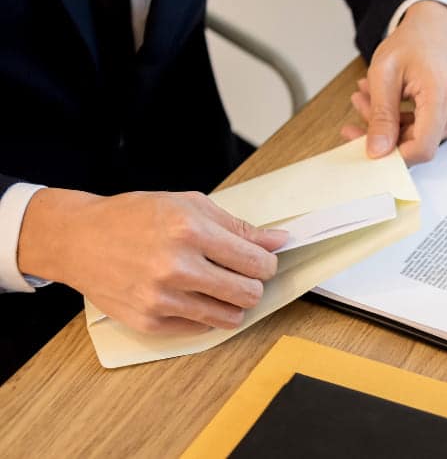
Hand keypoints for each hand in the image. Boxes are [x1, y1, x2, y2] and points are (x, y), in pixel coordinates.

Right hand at [17, 189, 287, 333]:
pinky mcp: (149, 322)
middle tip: (243, 276)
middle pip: (248, 293)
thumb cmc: (135, 218)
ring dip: (233, 304)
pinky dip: (205, 315)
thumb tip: (278, 241)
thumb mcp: (189, 206)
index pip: (255, 262)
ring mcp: (161, 299)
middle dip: (253, 285)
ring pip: (229, 318)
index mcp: (190, 231)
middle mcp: (176, 267)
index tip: (263, 263)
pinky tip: (193, 296)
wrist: (79, 239)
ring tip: (220, 288)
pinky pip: (201, 329)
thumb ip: (238, 227)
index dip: (267, 264)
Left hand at [343, 0, 446, 165]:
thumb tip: (376, 151)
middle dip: (384, 131)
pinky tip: (388, 102)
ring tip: (369, 98)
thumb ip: (380, 116)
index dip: (393, 154)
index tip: (367, 143)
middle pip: (417, 143)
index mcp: (443, 95)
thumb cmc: (413, 41)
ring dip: (390, 124)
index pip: (422, 148)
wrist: (435, 26)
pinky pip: (427, 129)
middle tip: (359, 107)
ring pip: (420, 137)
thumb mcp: (384, 73)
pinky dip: (404, 120)